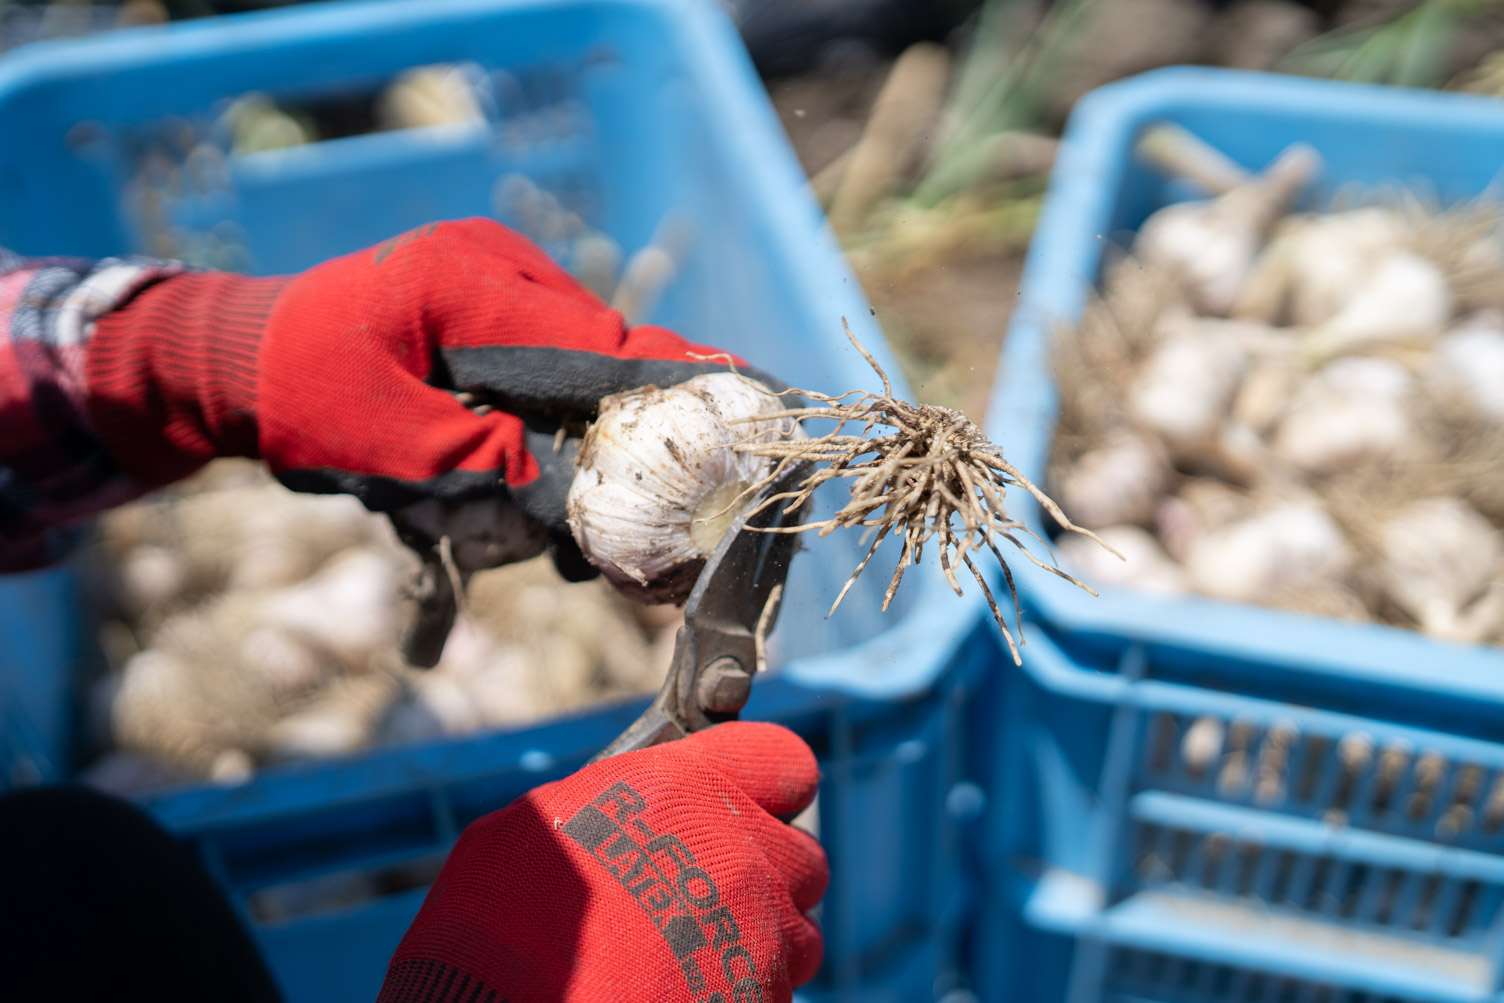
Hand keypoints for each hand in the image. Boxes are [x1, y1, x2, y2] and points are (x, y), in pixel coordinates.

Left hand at [85, 219, 769, 555]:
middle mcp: (501, 270)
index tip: (733, 450)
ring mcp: (501, 289)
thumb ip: (483, 465)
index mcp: (473, 278)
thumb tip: (575, 506)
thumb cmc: (298, 399)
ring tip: (571, 542)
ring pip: (586, 378)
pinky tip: (544, 498)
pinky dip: (558, 438)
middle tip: (642, 532)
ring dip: (587, 452)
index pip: (602, 345)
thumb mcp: (383, 445)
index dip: (671, 402)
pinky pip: (555, 380)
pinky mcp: (497, 320)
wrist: (237, 363)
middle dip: (626, 446)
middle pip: (607, 363)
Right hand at [376, 722, 826, 1002]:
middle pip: (802, 854)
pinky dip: (743, 989)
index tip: (743, 796)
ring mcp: (761, 937)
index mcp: (691, 792)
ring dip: (761, 935)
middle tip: (709, 887)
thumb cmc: (502, 924)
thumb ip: (610, 800)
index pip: (784, 759)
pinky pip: (777, 989)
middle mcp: (743, 857)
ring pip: (798, 930)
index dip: (764, 779)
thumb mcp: (542, 824)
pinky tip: (685, 992)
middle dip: (766, 869)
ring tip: (693, 951)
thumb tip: (618, 801)